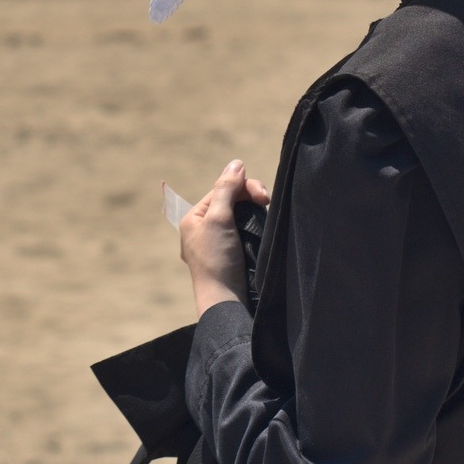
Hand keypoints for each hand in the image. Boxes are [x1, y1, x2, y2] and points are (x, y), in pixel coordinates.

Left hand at [178, 159, 270, 316]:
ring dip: (255, 211)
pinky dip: (256, 226)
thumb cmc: (216, 258)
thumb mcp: (218, 218)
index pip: (223, 189)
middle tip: (267, 201)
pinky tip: (264, 227)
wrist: (225, 299)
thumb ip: (226, 189)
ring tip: (267, 212)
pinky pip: (245, 232)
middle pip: (232, 200)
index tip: (263, 196)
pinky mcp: (233, 254)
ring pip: (241, 215)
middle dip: (251, 196)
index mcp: (195, 218)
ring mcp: (219, 242)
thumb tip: (236, 163)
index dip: (244, 187)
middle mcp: (205, 228)